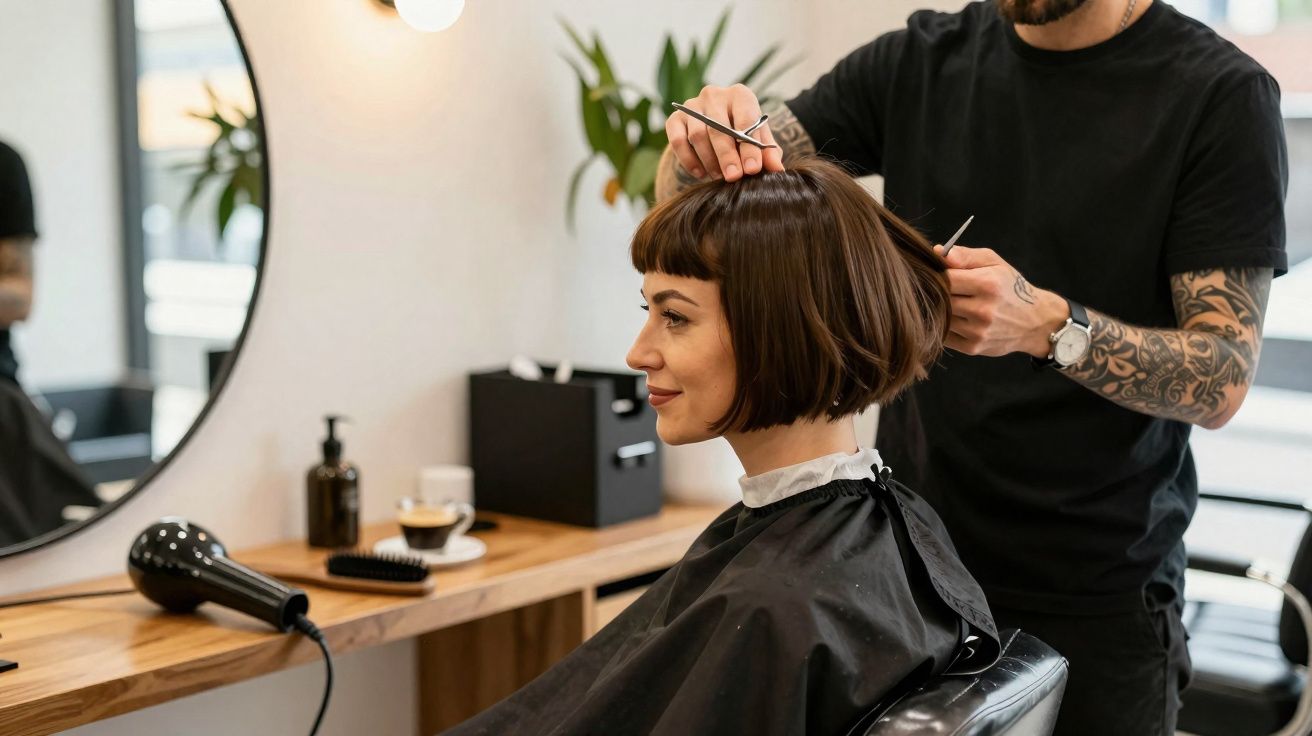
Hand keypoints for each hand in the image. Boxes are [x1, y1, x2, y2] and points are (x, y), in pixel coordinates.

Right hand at [665, 84, 784, 182]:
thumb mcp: (759, 140)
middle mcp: (714, 95)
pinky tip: (701, 173)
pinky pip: (677, 140)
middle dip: (727, 156)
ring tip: (719, 176)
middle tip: (734, 178)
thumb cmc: (743, 132)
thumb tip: (777, 170)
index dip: (749, 146)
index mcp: (740, 95)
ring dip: (709, 160)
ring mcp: (692, 105)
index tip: (753, 169)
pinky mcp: (675, 118)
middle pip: (718, 128)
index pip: (745, 119)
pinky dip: (688, 160)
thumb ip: (768, 152)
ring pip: (697, 135)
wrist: (717, 127)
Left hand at [935, 244, 1068, 357]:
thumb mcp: (994, 263)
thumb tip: (936, 252)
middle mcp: (983, 310)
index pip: (946, 278)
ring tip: (953, 303)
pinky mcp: (973, 348)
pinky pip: (945, 336)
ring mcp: (978, 331)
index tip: (940, 274)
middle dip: (938, 293)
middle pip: (941, 300)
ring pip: (941, 318)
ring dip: (941, 311)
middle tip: (943, 289)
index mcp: (988, 284)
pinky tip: (957, 319)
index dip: (938, 275)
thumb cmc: (1010, 287)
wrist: (1035, 321)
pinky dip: (945, 327)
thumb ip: (965, 256)